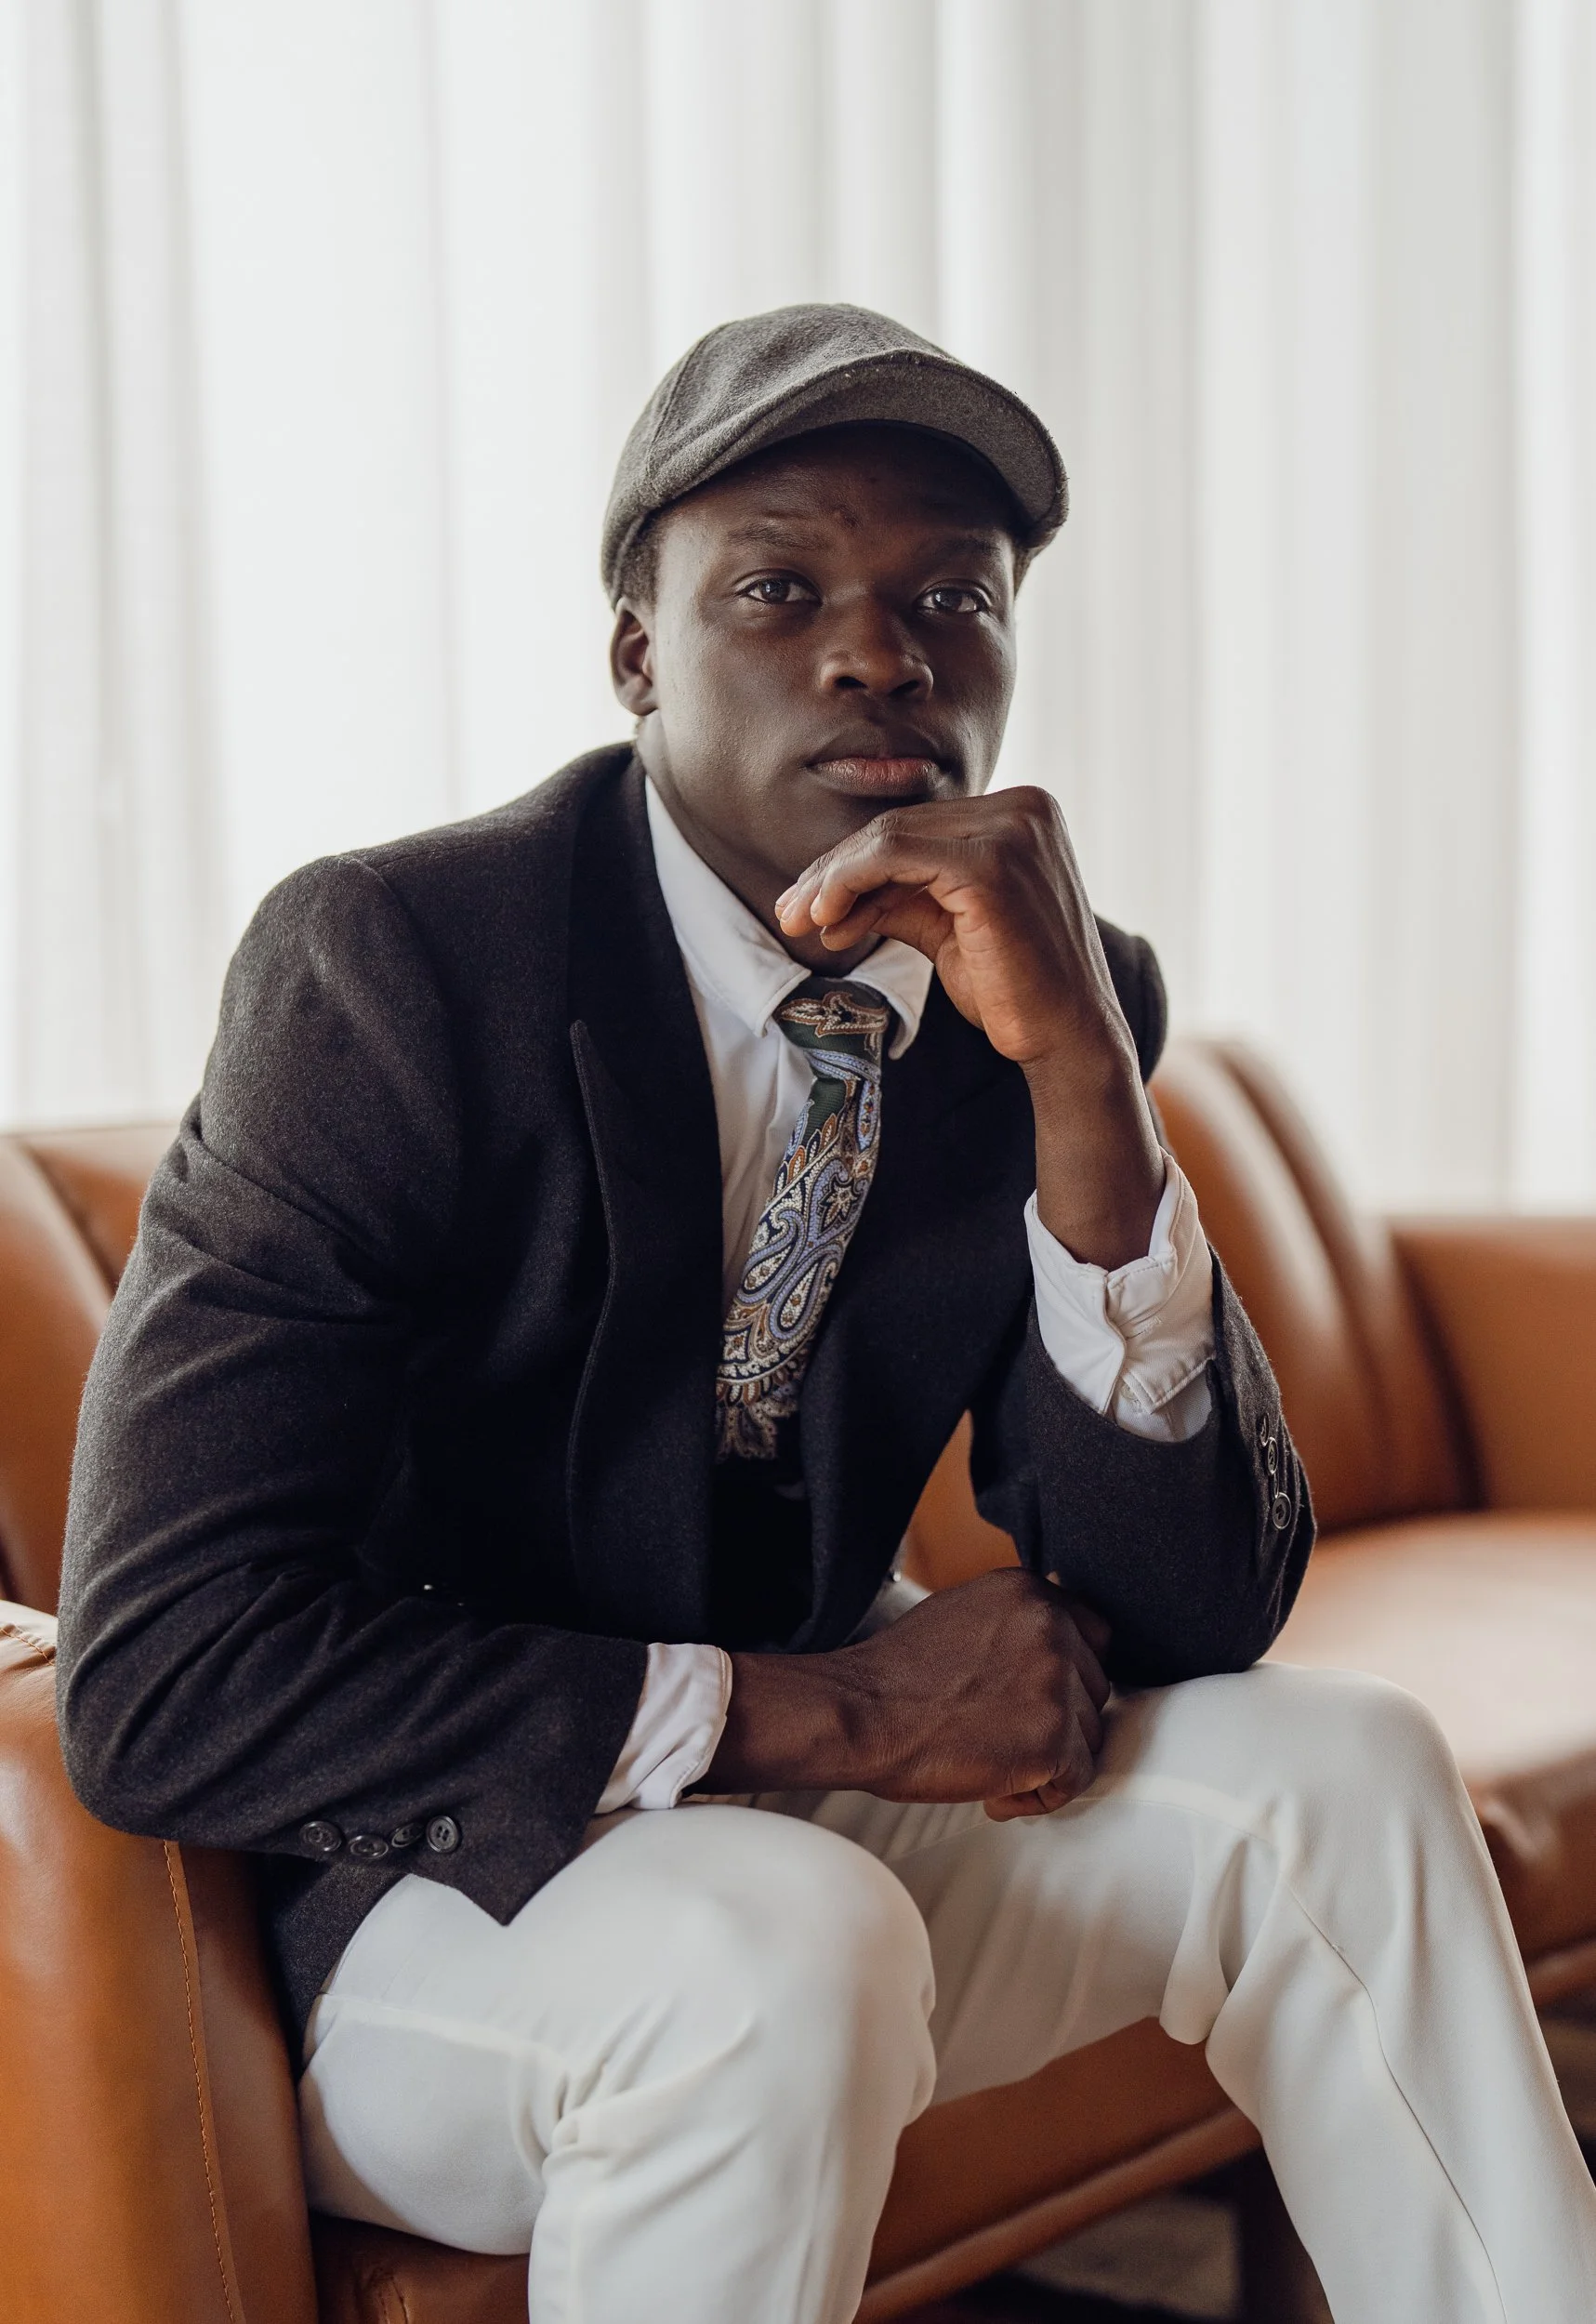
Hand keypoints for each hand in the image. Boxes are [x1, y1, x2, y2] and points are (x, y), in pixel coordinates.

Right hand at [701, 1569, 1111, 1816]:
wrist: (861, 1715)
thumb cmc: (895, 1677)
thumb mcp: (963, 1614)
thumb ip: (1014, 1623)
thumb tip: (1051, 1647)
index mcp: (1029, 1592)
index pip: (1093, 1635)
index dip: (1070, 1676)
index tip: (1040, 1700)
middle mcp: (1051, 1627)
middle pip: (1093, 1689)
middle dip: (1057, 1721)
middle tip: (1001, 1737)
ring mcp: (1056, 1681)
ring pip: (1087, 1736)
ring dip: (1047, 1760)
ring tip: (990, 1763)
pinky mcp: (1053, 1738)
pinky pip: (1075, 1779)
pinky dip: (1040, 1796)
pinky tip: (995, 1791)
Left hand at [774, 790, 1165, 1266]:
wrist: (1066, 1039)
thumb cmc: (1014, 988)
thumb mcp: (947, 926)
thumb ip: (900, 896)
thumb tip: (828, 896)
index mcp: (1022, 813)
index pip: (917, 827)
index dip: (854, 864)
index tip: (810, 904)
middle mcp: (1024, 808)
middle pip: (899, 828)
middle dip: (834, 873)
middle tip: (789, 914)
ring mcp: (1012, 832)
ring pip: (889, 838)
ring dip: (832, 881)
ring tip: (801, 922)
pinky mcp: (991, 865)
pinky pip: (894, 857)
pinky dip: (851, 883)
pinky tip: (828, 920)